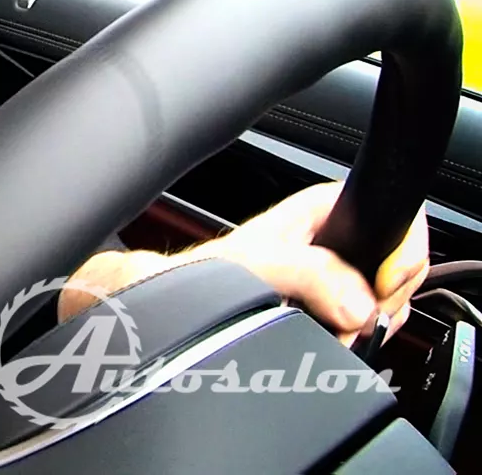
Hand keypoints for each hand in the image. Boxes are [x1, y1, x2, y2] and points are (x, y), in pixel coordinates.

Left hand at [67, 182, 429, 344]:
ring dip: (373, 318)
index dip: (396, 235)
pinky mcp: (316, 318)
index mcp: (308, 217)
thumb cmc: (185, 275)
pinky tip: (339, 341)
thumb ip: (308, 271)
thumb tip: (359, 304)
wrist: (150, 310)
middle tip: (365, 311)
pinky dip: (359, 338)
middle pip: (385, 259)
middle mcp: (317, 247)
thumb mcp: (251, 261)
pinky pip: (360, 327)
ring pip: (376, 297)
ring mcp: (319, 285)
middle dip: (388, 288)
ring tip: (345, 328)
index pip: (374, 204)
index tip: (388, 274)